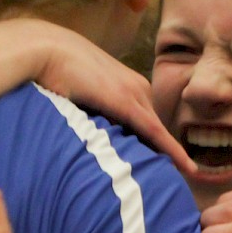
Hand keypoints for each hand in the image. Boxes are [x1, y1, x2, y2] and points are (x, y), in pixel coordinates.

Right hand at [27, 21, 195, 174]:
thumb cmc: (53, 69)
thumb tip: (86, 133)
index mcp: (126, 83)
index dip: (154, 144)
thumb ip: (90, 109)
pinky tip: (187, 168)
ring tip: (176, 182)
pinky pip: (156, 132)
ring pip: (157, 133)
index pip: (147, 120)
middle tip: (171, 182)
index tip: (162, 166)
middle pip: (154, 128)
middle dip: (163, 153)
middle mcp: (136, 87)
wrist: (44, 49)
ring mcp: (134, 93)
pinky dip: (173, 151)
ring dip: (166, 157)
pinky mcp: (126, 102)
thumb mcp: (78, 91)